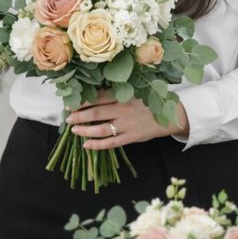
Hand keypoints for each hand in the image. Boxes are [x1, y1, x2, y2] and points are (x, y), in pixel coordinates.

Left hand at [67, 91, 189, 149]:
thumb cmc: (147, 103)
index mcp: (123, 96)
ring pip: (101, 129)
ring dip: (85, 131)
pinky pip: (111, 143)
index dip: (82, 101)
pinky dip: (97, 145)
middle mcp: (123, 110)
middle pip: (96, 114)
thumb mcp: (133, 92)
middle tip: (68, 119)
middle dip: (79, 116)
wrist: (169, 115)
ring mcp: (127, 125)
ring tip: (74, 131)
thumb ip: (116, 94)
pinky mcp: (131, 137)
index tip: (69, 104)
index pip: (98, 98)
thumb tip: (93, 94)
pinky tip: (86, 145)